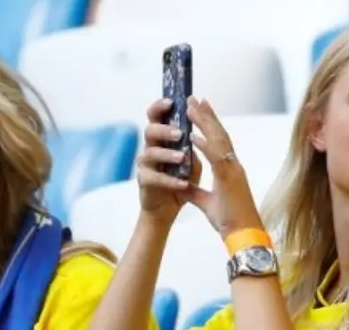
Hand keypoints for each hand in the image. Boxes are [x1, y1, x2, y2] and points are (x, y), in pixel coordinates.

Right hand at [136, 98, 200, 222]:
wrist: (167, 210)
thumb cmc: (179, 183)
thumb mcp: (192, 163)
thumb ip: (194, 147)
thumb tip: (203, 131)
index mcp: (162, 140)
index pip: (157, 117)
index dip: (160, 107)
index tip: (171, 101)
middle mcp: (151, 149)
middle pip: (150, 131)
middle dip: (164, 129)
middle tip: (178, 132)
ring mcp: (146, 165)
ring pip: (150, 153)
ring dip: (167, 154)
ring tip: (182, 157)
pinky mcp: (145, 183)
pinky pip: (154, 178)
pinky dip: (170, 180)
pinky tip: (183, 184)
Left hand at [181, 96, 261, 235]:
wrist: (244, 235)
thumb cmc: (230, 221)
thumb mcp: (208, 204)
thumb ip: (197, 193)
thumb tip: (183, 186)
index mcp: (230, 170)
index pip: (220, 142)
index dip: (210, 125)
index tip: (200, 110)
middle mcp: (233, 165)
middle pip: (219, 134)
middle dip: (206, 115)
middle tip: (194, 98)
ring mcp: (233, 170)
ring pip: (218, 140)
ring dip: (204, 122)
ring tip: (191, 106)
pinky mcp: (229, 178)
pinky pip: (215, 157)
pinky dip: (203, 145)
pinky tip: (191, 134)